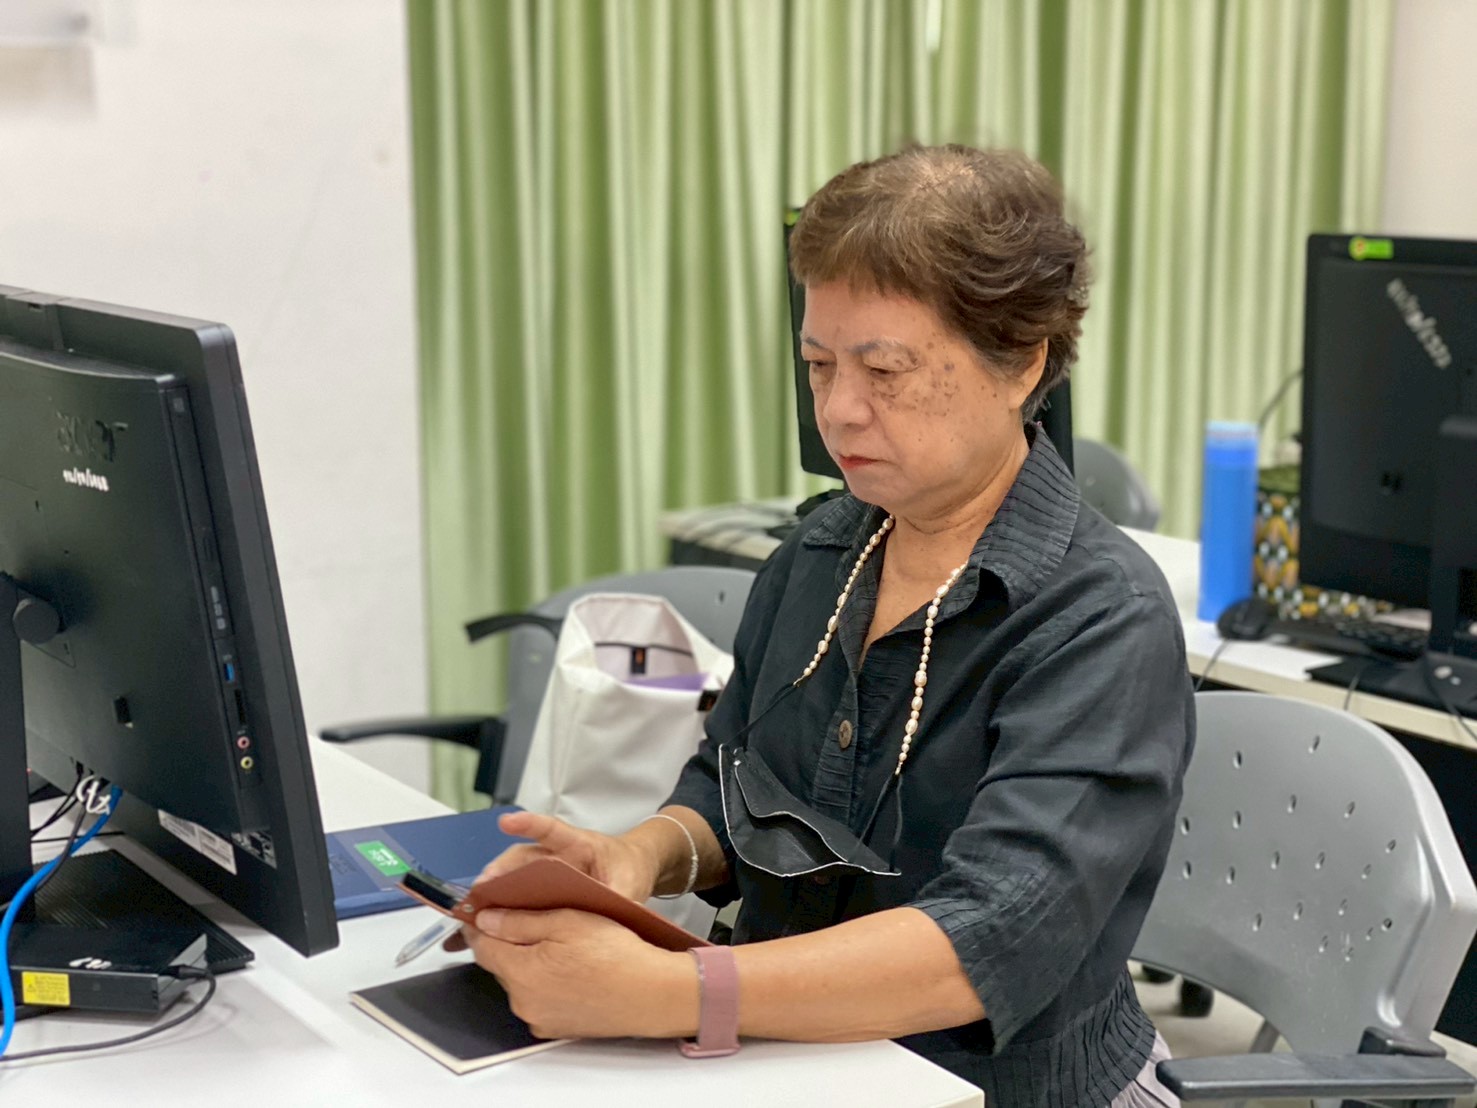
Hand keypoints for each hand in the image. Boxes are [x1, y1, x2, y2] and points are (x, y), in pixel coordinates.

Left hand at [462, 908, 696, 1039]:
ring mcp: (538, 1019)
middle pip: (499, 964)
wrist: (652, 993)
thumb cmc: (614, 952)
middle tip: (534, 921)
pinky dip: (543, 984)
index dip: (481, 924)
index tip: (486, 910)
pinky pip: (537, 1000)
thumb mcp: (567, 920)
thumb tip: (484, 920)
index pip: (481, 946)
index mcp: (520, 971)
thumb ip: (520, 920)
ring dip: (527, 964)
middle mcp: (522, 1002)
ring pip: (518, 983)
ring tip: (557, 947)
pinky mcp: (555, 1029)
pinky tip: (568, 971)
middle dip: (508, 943)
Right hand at [480, 811, 658, 900]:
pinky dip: (504, 903)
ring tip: (478, 904)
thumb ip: (621, 899)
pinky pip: (522, 893)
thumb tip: (613, 915)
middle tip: (483, 886)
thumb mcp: (631, 884)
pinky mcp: (545, 890)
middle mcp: (559, 854)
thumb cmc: (629, 869)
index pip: (553, 830)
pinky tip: (488, 919)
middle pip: (525, 855)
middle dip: (501, 868)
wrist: (634, 869)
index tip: (506, 822)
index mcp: (581, 845)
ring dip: (497, 886)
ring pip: (517, 873)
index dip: (529, 824)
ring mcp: (549, 871)